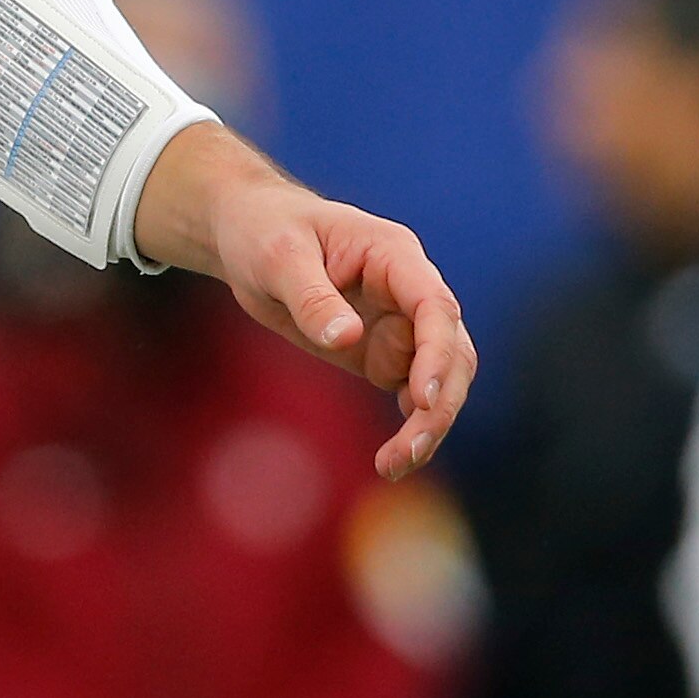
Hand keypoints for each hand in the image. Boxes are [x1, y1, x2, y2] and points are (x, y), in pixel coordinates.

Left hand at [133, 123, 473, 475]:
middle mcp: (409, 290)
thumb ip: (313, 297)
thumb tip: (349, 337)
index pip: (435, 306)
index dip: (437, 353)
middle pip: (451, 351)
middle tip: (405, 452)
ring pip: (440, 378)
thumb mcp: (279, 257)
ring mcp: (400, 322)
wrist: (247, 234)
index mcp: (394, 254)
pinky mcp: (382, 350)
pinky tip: (391, 458)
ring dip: (428, 423)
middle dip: (439, 404)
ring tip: (392, 466)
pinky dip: (411, 424)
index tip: (422, 398)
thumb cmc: (264, 231)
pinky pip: (412, 391)